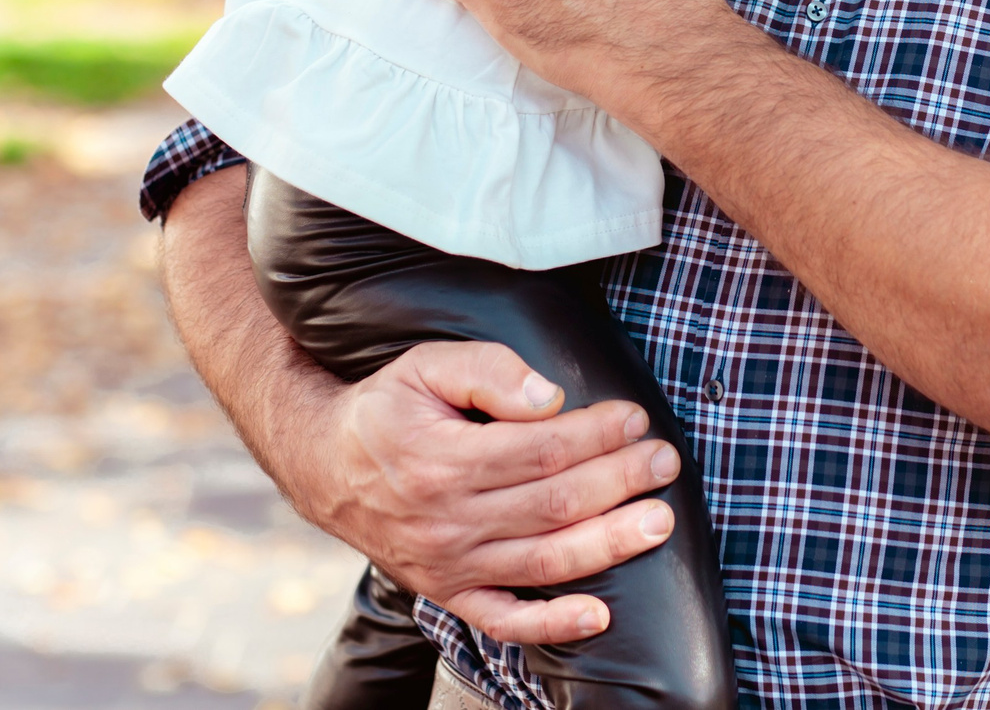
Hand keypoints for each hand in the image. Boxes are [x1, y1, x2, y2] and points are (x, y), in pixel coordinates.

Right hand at [157, 168, 679, 646]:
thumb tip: (550, 397)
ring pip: (544, 561)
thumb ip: (488, 370)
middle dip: (618, 481)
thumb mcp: (426, 365)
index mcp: (443, 460)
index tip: (634, 418)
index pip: (541, 450)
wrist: (324, 467)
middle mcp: (447, 520)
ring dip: (608, 543)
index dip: (596, 435)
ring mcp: (449, 564)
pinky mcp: (448, 593)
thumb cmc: (388, 409)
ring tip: (659, 522)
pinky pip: (504, 619)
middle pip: (553, 504)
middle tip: (665, 461)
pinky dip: (552, 624)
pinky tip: (599, 615)